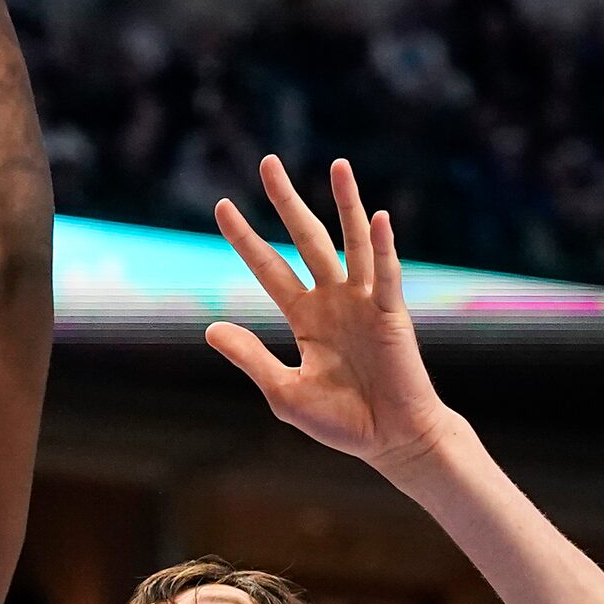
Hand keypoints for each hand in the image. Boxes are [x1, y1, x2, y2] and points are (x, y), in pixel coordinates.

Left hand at [206, 157, 454, 471]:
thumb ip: (250, 357)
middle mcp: (334, 299)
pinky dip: (383, 247)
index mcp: (305, 317)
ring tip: (337, 165)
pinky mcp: (392, 315)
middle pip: (306, 239)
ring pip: (352, 243)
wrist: (391, 441)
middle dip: (287, 202)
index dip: (245, 238)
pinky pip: (387, 275)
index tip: (221, 206)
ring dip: (346, 203)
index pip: (269, 268)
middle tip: (268, 162)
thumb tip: (211, 327)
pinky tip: (378, 218)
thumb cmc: (341, 421)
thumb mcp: (283, 391)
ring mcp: (365, 303)